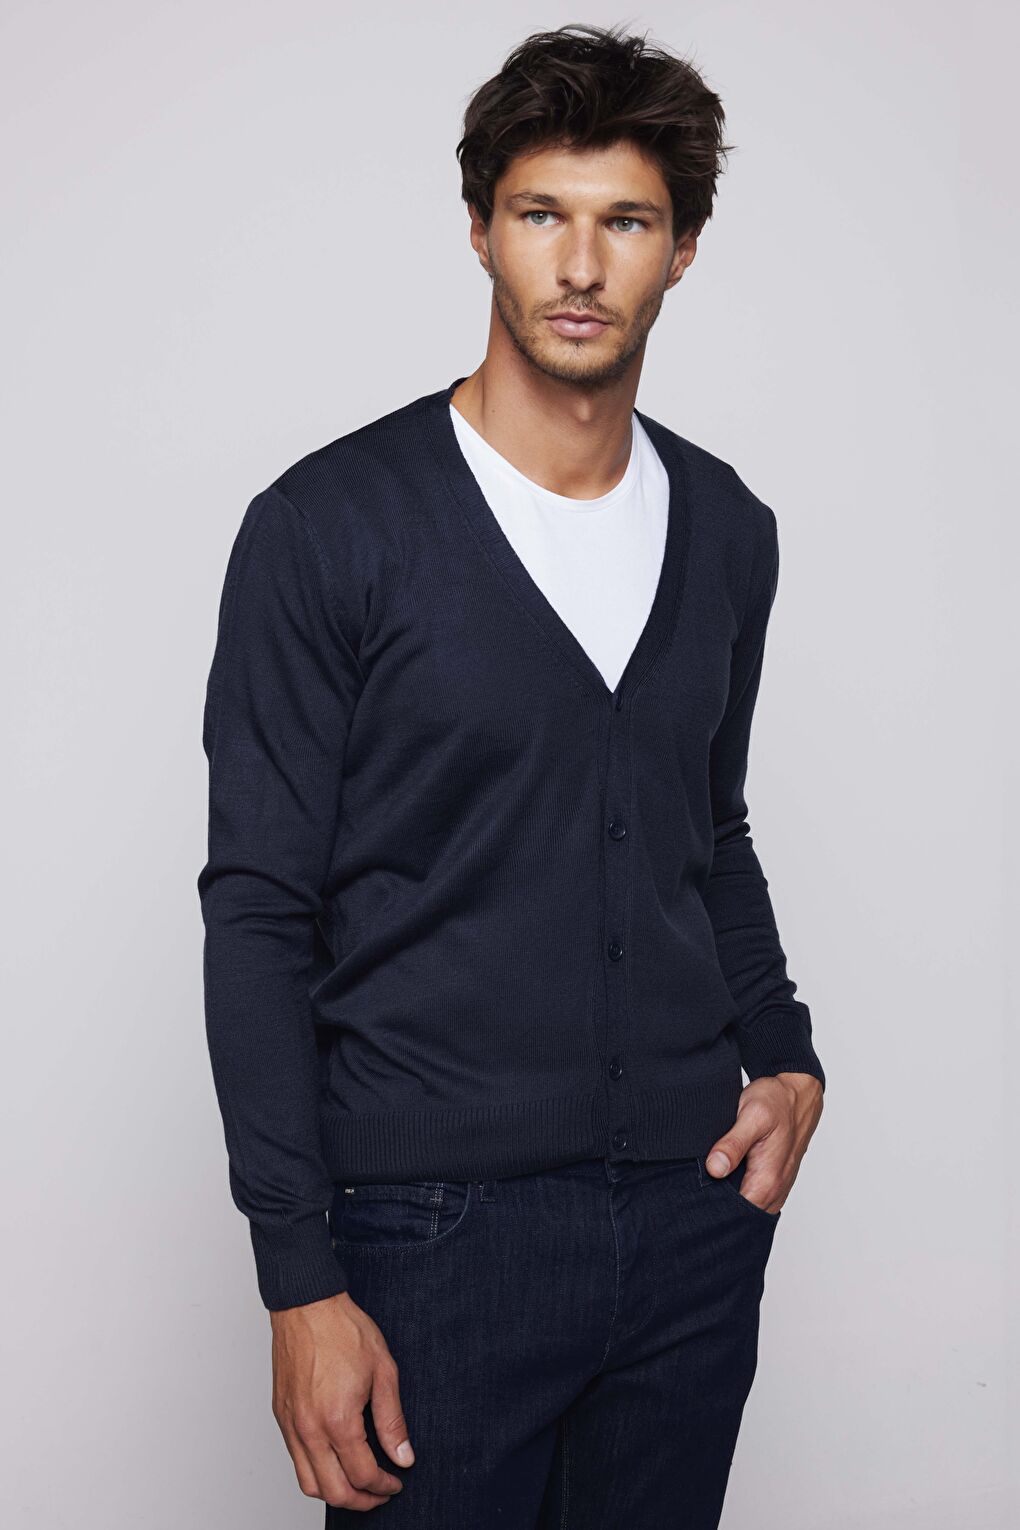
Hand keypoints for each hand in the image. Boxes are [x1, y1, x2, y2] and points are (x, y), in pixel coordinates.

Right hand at [270, 1289, 414, 1511]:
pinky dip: (315, 1471)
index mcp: (337, 1419)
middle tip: (380, 1494)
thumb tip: (403, 1456)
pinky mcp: (281, 1416)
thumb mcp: (383, 1371)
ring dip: (334, 1493)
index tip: (396, 1481)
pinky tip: (334, 1460)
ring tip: (357, 1485)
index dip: (384, 1485)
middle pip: (333, 1491)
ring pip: (308, 1483)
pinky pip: (295, 1459)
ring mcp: (290, 1424)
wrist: (307, 1305)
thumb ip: (392, 1420)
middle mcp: (309, 1429)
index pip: (362, 1474)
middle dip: (360, 1501)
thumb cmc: (343, 1329)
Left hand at [703, 1072, 823, 1213]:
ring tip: (707, 1181)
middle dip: (718, 1206)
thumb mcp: (752, 1116)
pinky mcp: (774, 1182)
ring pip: (747, 1208)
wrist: (798, 1093)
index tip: (694, 1195)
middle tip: (695, 1187)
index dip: (712, 1208)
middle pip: (740, 1215)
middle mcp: (775, 1191)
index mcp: (767, 1180)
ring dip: (728, 1198)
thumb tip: (715, 1169)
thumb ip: (733, 1144)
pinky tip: (724, 1176)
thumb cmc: (777, 1102)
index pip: (735, 1214)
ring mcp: (776, 1188)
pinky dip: (738, 1191)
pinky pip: (754, 1197)